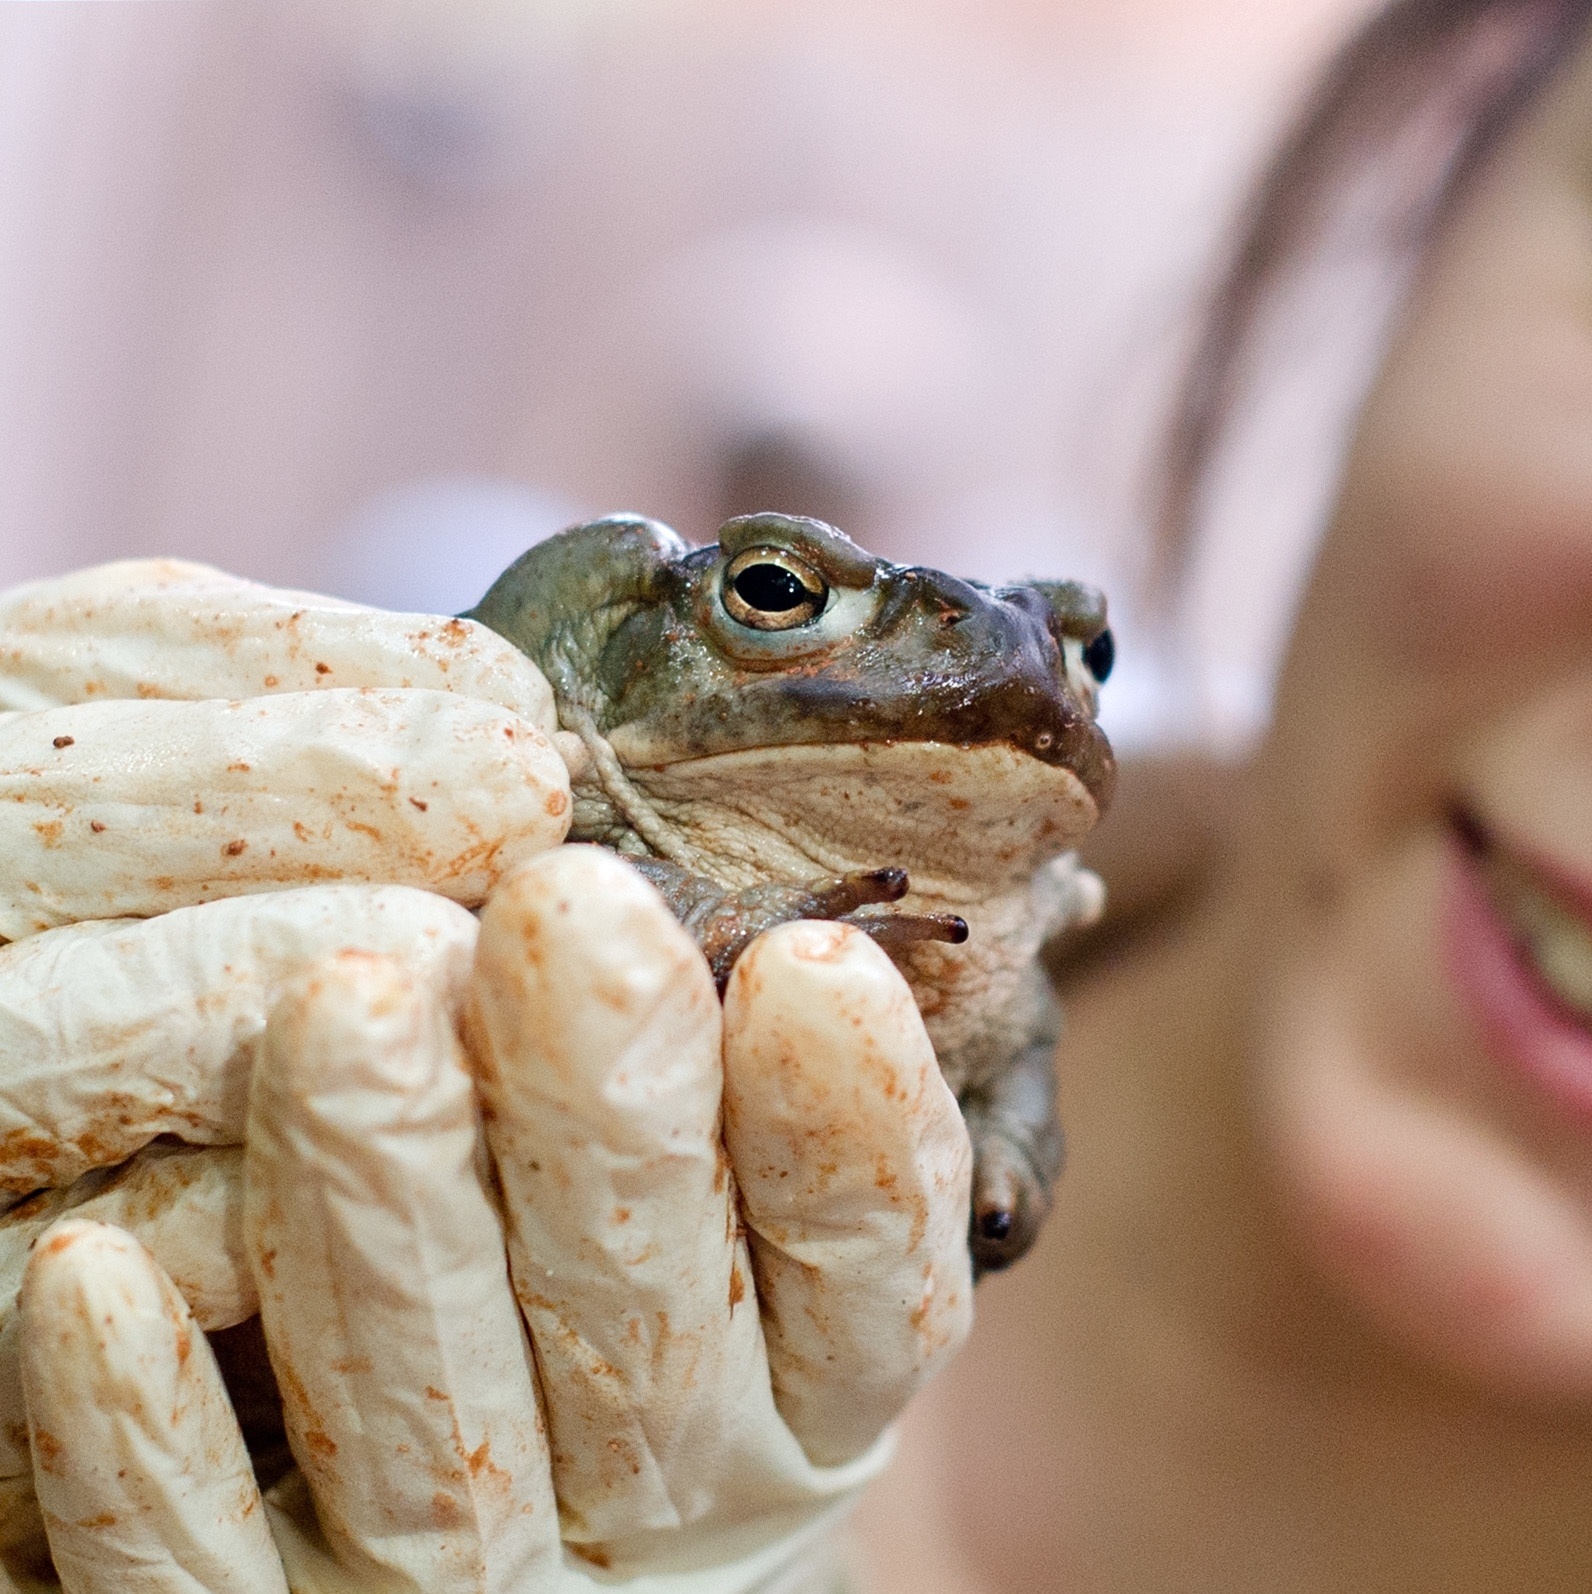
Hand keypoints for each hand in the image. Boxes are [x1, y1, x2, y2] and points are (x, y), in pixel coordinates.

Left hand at [0, 563, 973, 1589]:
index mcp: (798, 1397)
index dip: (847, 1137)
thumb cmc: (641, 1316)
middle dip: (614, 1118)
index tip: (813, 966)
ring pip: (435, 1442)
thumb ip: (733, 1085)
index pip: (863, 1285)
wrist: (558, 1560)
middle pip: (646, 1333)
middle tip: (575, 907)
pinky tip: (93, 1282)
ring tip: (353, 1003)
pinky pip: (212, 1583)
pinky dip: (157, 1452)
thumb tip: (724, 873)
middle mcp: (665, 1503)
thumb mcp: (735, 1214)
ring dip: (393, 1227)